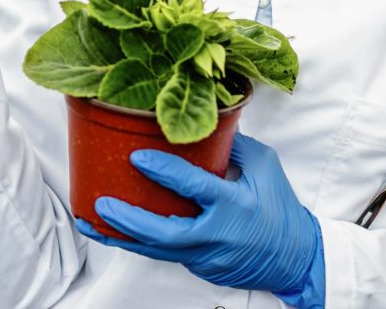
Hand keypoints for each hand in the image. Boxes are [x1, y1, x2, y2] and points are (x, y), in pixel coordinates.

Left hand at [76, 133, 324, 302]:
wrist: (295, 259)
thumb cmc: (280, 209)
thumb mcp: (265, 167)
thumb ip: (233, 144)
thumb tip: (202, 119)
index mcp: (234, 205)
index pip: (194, 188)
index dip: (164, 171)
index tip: (137, 156)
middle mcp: (216, 234)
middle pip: (166, 233)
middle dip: (130, 221)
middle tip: (102, 204)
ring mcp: (206, 256)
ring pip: (156, 250)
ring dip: (121, 237)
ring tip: (90, 221)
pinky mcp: (198, 265)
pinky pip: (161, 252)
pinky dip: (134, 242)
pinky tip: (110, 231)